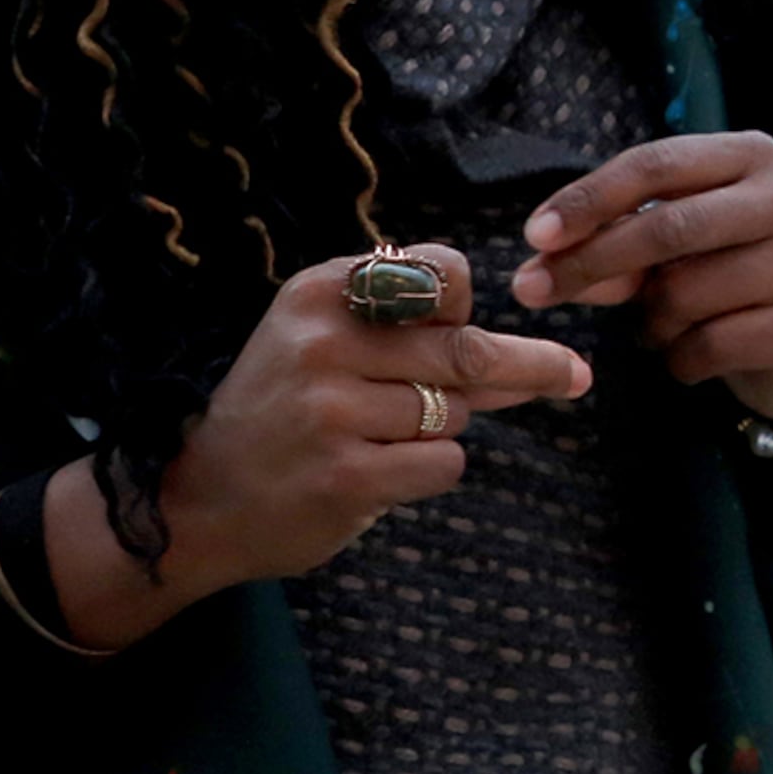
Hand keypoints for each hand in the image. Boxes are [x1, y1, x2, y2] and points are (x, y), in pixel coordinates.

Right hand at [47, 244, 591, 649]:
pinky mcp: (344, 477)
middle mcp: (324, 343)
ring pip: (455, 413)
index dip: (468, 304)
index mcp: (322, 293)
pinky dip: (430, 471)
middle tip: (575, 375)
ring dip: (442, 429)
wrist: (197, 501)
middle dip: (527, 367)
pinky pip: (443, 465)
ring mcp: (331, 412)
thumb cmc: (282, 411)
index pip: (444, 273)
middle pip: (466, 349)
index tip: (473, 320)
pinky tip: (379, 474)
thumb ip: (420, 337)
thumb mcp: (327, 344)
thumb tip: (539, 356)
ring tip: (380, 438)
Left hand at [514, 132, 772, 419]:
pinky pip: (715, 344)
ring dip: (651, 321)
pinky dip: (681, 358)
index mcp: (751, 156)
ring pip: (688, 293)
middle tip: (535, 290)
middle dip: (592, 262)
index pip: (657, 164)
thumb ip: (612, 244)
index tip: (536, 236)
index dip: (590, 199)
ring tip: (661, 325)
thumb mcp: (668, 245)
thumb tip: (544, 267)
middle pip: (670, 225)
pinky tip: (690, 353)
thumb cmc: (724, 269)